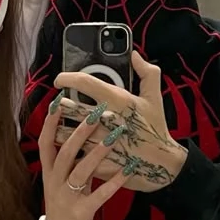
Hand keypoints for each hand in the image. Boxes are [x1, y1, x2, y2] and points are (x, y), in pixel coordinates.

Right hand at [39, 99, 125, 219]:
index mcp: (49, 173)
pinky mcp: (81, 213)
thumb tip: (80, 134)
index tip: (59, 101)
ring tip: (114, 135)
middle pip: (65, 152)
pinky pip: (99, 195)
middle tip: (96, 112)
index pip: (46, 143)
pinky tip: (128, 169)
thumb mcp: (62, 183)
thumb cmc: (65, 208)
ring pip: (80, 171)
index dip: (51, 122)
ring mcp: (67, 198)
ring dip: (97, 152)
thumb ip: (70, 162)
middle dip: (80, 131)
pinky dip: (114, 181)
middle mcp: (54, 183)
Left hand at [54, 51, 187, 192]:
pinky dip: (67, 149)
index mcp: (116, 100)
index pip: (84, 82)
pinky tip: (67, 147)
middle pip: (68, 107)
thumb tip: (134, 55)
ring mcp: (99, 142)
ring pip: (64, 132)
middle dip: (59, 105)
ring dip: (58, 127)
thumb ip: (146, 72)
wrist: (162, 164)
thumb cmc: (155, 128)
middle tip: (57, 104)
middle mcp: (104, 119)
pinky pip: (73, 155)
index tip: (60, 80)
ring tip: (58, 124)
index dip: (67, 77)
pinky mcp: (96, 162)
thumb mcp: (154, 97)